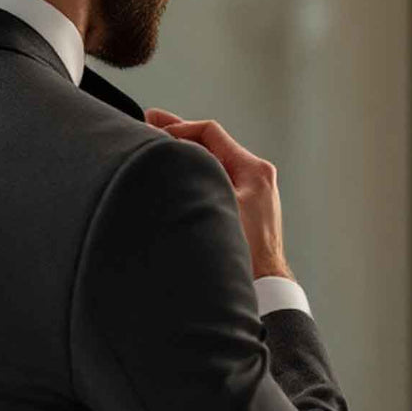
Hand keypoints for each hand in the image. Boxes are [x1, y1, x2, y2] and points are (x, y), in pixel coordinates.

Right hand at [145, 108, 293, 280]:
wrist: (263, 289)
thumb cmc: (243, 254)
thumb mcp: (214, 204)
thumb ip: (193, 173)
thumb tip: (167, 150)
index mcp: (254, 171)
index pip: (210, 133)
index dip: (179, 127)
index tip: (153, 130)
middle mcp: (255, 178)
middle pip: (210, 145)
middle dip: (177, 135)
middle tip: (147, 121)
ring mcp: (251, 194)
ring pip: (211, 163)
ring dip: (184, 155)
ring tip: (155, 146)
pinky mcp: (244, 210)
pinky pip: (214, 181)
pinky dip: (192, 174)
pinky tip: (172, 176)